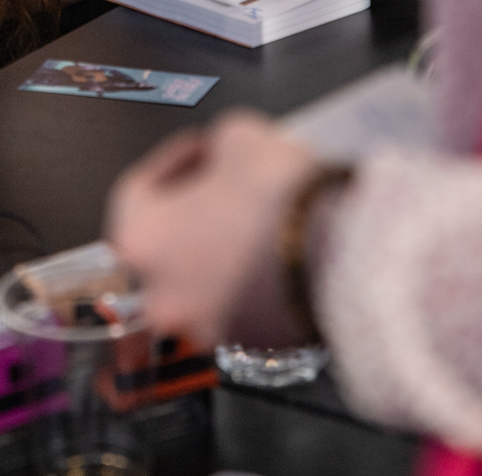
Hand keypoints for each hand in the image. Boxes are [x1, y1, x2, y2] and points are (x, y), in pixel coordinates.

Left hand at [106, 112, 316, 343]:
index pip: (136, 190)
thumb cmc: (281, 199)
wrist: (345, 256)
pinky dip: (250, 278)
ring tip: (257, 215)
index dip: (172, 160)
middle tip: (224, 183)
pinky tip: (278, 249)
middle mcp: (162, 295)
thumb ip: (216, 143)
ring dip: (223, 247)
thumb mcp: (239, 135)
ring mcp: (206, 327)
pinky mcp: (252, 346)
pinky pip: (239, 304)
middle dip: (195, 209)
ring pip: (202, 278)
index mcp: (141, 240)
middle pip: (166, 243)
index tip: (201, 147)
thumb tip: (223, 150)